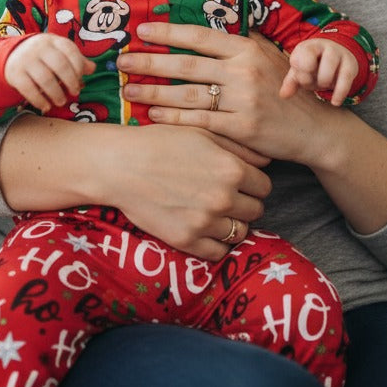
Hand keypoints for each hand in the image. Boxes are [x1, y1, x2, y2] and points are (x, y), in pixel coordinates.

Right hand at [0, 115, 270, 261]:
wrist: (120, 165)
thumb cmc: (160, 142)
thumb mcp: (203, 134)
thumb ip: (239, 148)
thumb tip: (266, 160)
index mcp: (232, 170)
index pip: (264, 186)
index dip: (253, 183)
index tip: (241, 181)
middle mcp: (224, 198)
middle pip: (256, 210)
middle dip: (245, 203)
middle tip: (228, 196)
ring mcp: (206, 222)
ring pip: (240, 233)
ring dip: (232, 224)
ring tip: (216, 213)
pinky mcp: (187, 241)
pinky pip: (218, 253)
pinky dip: (216, 244)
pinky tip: (206, 230)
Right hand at [4, 33, 94, 111]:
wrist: (13, 53)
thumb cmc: (45, 56)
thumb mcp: (60, 53)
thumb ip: (77, 60)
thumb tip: (92, 69)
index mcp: (54, 40)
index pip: (70, 51)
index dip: (79, 68)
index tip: (80, 80)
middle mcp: (39, 47)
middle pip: (60, 65)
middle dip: (70, 82)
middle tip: (75, 93)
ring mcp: (26, 59)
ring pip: (45, 79)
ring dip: (56, 93)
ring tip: (61, 101)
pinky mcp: (14, 73)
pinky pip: (28, 89)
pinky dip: (39, 100)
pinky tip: (46, 106)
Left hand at [115, 22, 332, 167]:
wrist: (314, 128)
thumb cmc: (287, 90)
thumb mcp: (270, 57)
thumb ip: (242, 44)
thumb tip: (213, 29)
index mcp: (248, 49)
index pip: (200, 36)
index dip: (168, 32)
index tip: (141, 31)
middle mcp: (244, 71)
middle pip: (186, 65)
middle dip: (150, 62)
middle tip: (122, 61)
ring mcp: (243, 100)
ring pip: (187, 94)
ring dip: (154, 91)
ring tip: (128, 90)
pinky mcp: (241, 128)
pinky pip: (199, 121)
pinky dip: (173, 118)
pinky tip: (152, 114)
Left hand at [280, 39, 357, 105]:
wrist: (340, 56)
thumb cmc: (316, 65)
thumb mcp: (302, 71)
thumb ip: (292, 82)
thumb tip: (283, 95)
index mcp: (307, 47)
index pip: (297, 58)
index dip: (299, 73)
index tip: (303, 77)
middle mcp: (322, 46)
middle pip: (310, 62)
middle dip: (309, 78)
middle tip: (313, 82)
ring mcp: (338, 53)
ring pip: (329, 65)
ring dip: (323, 81)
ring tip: (323, 85)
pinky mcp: (350, 64)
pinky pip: (345, 77)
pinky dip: (340, 92)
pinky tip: (335, 102)